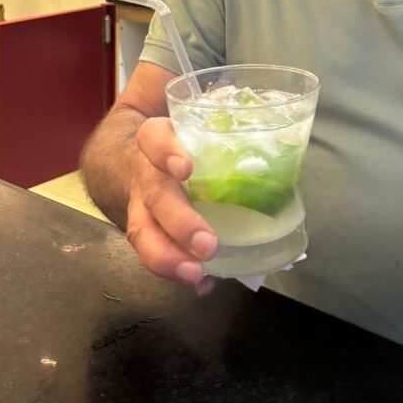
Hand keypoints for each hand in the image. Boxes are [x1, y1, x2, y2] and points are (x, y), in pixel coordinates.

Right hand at [126, 116, 217, 295]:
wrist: (113, 156)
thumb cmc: (167, 136)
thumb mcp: (183, 118)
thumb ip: (219, 119)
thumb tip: (289, 121)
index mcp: (154, 139)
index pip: (155, 139)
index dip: (168, 151)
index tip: (186, 166)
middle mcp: (142, 174)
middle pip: (156, 199)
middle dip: (181, 223)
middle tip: (209, 244)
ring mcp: (137, 206)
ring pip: (144, 234)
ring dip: (170, 258)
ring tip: (198, 273)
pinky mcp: (140, 228)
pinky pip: (154, 253)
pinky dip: (178, 270)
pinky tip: (201, 284)